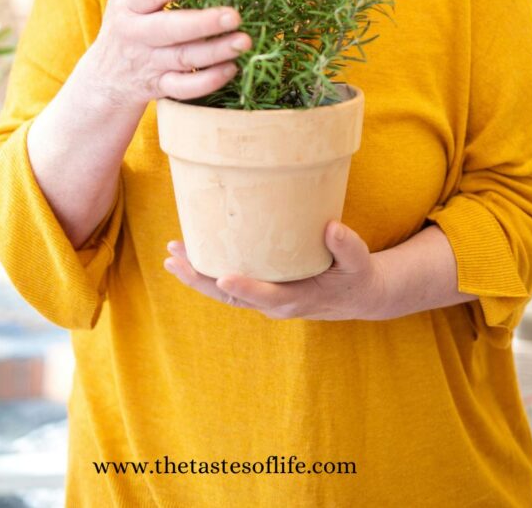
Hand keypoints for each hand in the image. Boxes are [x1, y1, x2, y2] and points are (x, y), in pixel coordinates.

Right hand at [86, 0, 250, 112]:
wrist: (106, 78)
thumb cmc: (124, 22)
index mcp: (129, 6)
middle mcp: (138, 36)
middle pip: (170, 30)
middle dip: (203, 24)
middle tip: (235, 15)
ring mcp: (151, 64)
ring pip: (184, 60)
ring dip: (215, 52)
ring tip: (245, 41)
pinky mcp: (162, 88)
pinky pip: (185, 89)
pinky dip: (208, 82)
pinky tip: (232, 68)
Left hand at [163, 220, 386, 321]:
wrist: (358, 296)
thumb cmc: (356, 275)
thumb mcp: (359, 262)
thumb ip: (347, 246)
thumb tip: (331, 227)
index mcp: (298, 299)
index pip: (267, 295)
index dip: (245, 288)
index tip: (223, 276)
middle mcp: (275, 303)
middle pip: (232, 296)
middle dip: (201, 279)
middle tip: (175, 260)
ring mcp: (265, 299)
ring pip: (224, 293)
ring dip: (196, 276)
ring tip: (172, 256)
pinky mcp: (261, 290)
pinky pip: (228, 285)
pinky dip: (206, 273)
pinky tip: (190, 256)